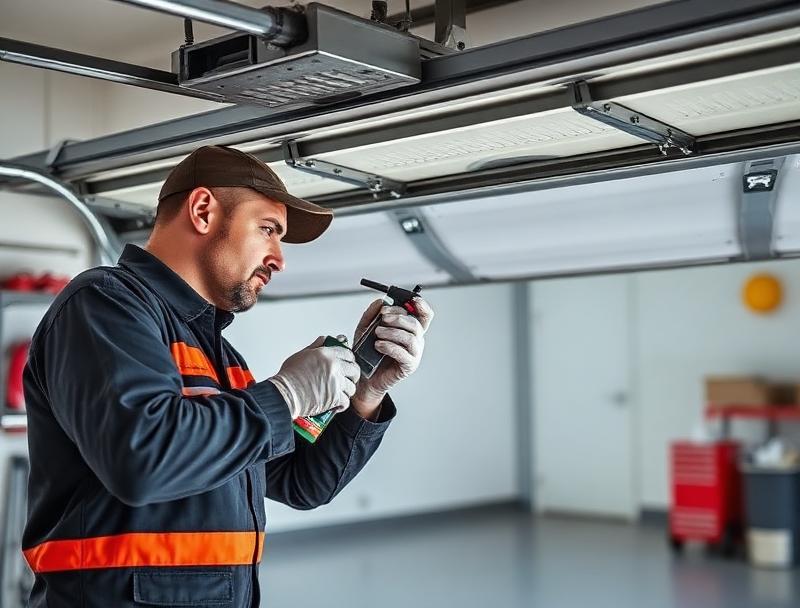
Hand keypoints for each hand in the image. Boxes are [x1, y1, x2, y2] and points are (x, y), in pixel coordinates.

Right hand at [268, 337, 360, 418]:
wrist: (285, 393)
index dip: (349, 360)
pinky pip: (346, 401)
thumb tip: (324, 339)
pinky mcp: (334, 397)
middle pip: (354, 369)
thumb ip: (316, 346)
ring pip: (352, 386)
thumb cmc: (289, 376)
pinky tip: (338, 404)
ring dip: (347, 391)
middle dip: (352, 375)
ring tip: (340, 393)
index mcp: (326, 354)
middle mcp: (334, 366)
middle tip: (347, 379)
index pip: (348, 353)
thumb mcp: (301, 354)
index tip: (347, 364)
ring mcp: (336, 382)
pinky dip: (342, 404)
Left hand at [351, 297, 433, 411]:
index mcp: (409, 329)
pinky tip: (378, 345)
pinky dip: (390, 346)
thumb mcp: (365, 329)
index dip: (421, 306)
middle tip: (383, 318)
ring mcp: (414, 354)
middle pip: (416, 324)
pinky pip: (404, 353)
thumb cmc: (368, 353)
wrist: (364, 377)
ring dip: (393, 332)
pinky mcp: (409, 366)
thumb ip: (372, 314)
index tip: (412, 299)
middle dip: (399, 318)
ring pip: (411, 338)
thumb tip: (381, 301)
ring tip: (377, 333)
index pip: (424, 315)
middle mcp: (415, 340)